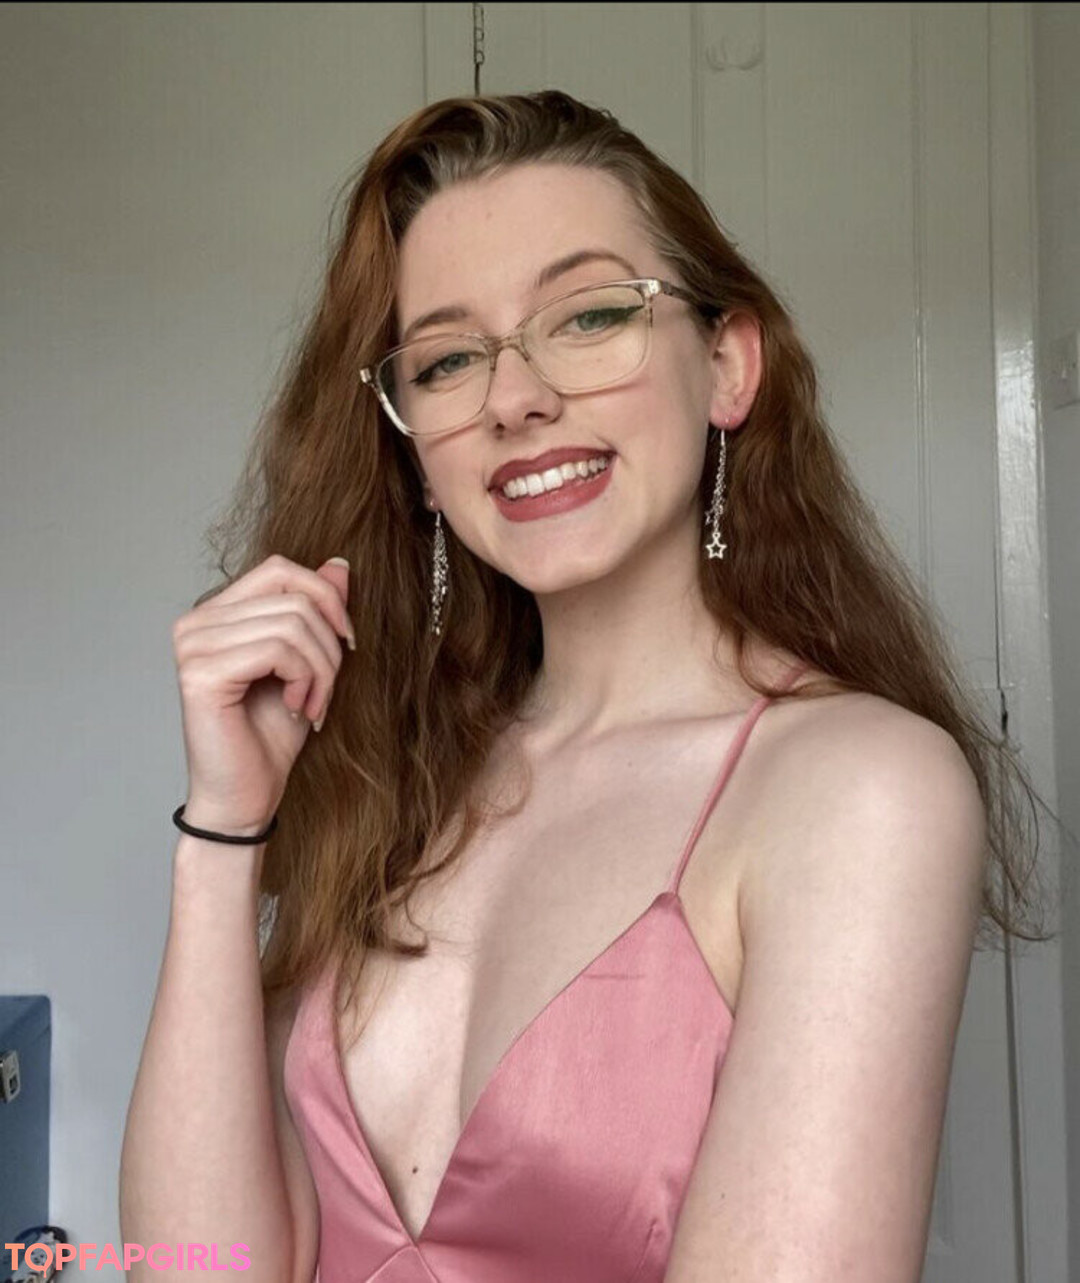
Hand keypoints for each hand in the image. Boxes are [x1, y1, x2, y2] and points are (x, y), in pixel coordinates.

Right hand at [172, 554, 353, 833]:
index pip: (281, 568)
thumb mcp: (309, 662)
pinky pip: (278, 649)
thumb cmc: (272, 735)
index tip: (346, 644)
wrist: (246, 798)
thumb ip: (317, 611)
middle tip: (328, 691)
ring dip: (322, 670)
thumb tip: (339, 564)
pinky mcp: (201, 672)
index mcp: (217, 612)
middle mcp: (196, 621)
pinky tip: (298, 708)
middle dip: (329, 645)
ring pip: (293, 623)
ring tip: (314, 705)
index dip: (326, 597)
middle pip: (294, 596)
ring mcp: (193, 644)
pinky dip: (305, 680)